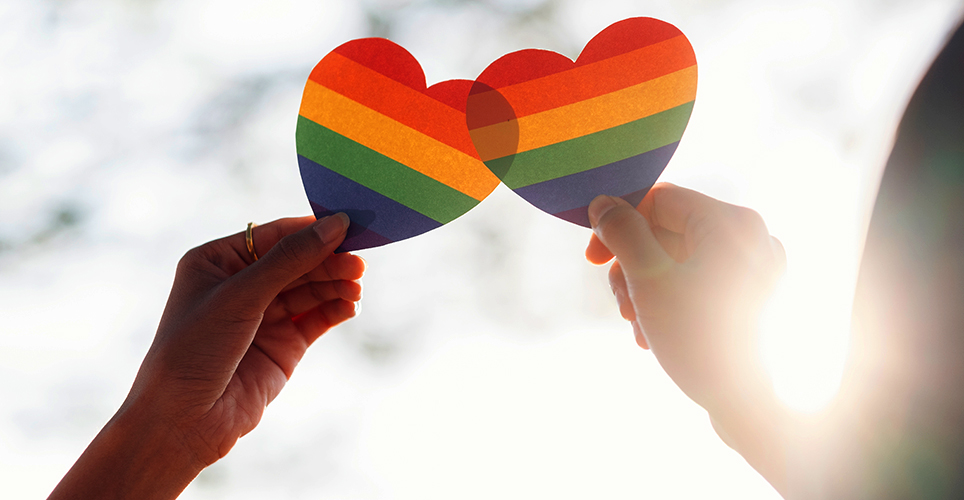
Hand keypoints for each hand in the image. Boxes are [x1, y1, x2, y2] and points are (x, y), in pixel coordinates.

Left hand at [49, 214, 364, 499]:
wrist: (183, 422)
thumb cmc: (194, 350)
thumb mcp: (241, 296)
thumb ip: (291, 259)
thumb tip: (336, 224)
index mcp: (217, 261)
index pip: (274, 235)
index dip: (311, 231)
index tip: (349, 226)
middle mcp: (241, 285)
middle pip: (297, 261)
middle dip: (328, 262)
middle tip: (359, 265)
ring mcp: (264, 316)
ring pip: (310, 290)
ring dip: (336, 286)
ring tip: (356, 288)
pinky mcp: (283, 345)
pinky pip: (317, 318)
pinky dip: (335, 310)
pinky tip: (351, 306)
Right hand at [586, 183, 788, 491]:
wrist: (749, 404)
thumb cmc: (699, 339)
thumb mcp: (648, 279)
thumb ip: (623, 232)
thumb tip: (603, 203)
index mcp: (731, 221)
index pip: (658, 200)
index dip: (619, 225)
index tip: (594, 260)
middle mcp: (752, 236)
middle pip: (668, 231)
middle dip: (634, 269)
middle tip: (624, 308)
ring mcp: (756, 267)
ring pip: (679, 259)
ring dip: (647, 290)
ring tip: (640, 328)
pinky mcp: (753, 295)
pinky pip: (699, 281)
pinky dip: (672, 300)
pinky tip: (658, 334)